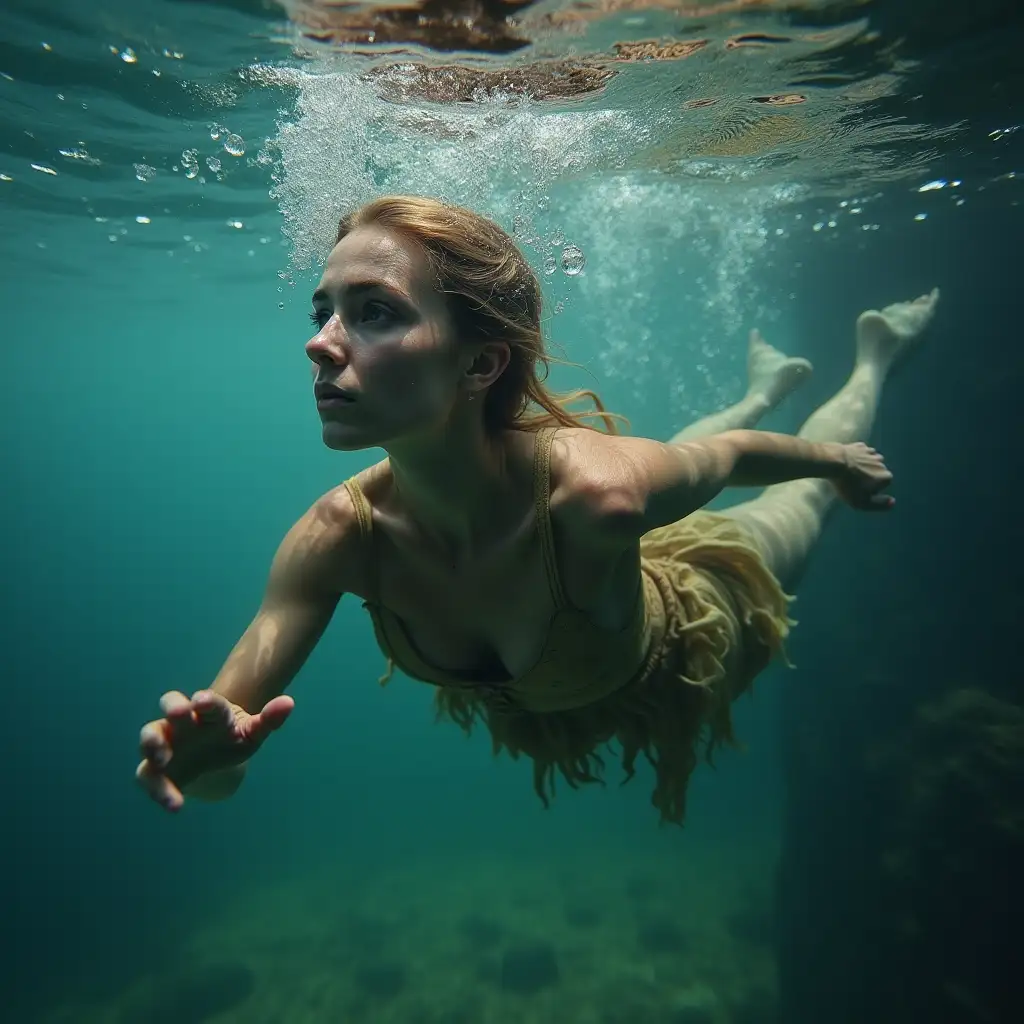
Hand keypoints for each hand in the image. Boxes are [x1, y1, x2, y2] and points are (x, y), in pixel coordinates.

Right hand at [136, 690, 293, 811]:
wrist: (211, 759)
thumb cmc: (232, 739)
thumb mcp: (252, 733)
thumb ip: (268, 720)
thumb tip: (289, 702)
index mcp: (211, 711)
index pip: (209, 701)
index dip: (206, 701)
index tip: (203, 701)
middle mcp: (184, 721)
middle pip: (171, 703)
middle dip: (173, 706)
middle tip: (179, 713)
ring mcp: (166, 741)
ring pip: (150, 734)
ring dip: (153, 743)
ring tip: (163, 760)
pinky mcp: (154, 767)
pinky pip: (146, 774)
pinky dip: (158, 788)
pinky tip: (176, 805)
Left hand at [832, 442, 894, 510]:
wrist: (833, 463)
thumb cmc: (847, 485)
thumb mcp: (862, 502)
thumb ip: (879, 504)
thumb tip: (893, 502)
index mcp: (885, 476)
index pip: (883, 485)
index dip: (871, 489)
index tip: (859, 490)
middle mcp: (882, 463)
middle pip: (877, 472)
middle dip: (868, 477)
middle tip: (852, 481)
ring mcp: (871, 452)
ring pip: (870, 461)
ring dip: (863, 466)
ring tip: (850, 471)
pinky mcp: (860, 445)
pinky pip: (861, 452)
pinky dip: (856, 457)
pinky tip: (847, 461)